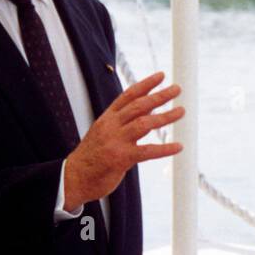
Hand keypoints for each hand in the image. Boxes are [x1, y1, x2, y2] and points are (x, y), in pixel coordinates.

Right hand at [63, 70, 182, 209]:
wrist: (73, 178)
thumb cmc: (90, 158)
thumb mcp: (103, 134)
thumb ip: (122, 124)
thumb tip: (147, 113)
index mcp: (106, 119)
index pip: (127, 96)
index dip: (145, 85)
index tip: (160, 76)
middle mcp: (111, 126)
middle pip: (138, 106)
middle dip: (159, 96)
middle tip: (177, 89)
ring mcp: (115, 141)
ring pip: (144, 123)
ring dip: (165, 117)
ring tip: (181, 111)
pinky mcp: (121, 158)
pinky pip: (147, 151)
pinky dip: (164, 149)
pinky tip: (178, 147)